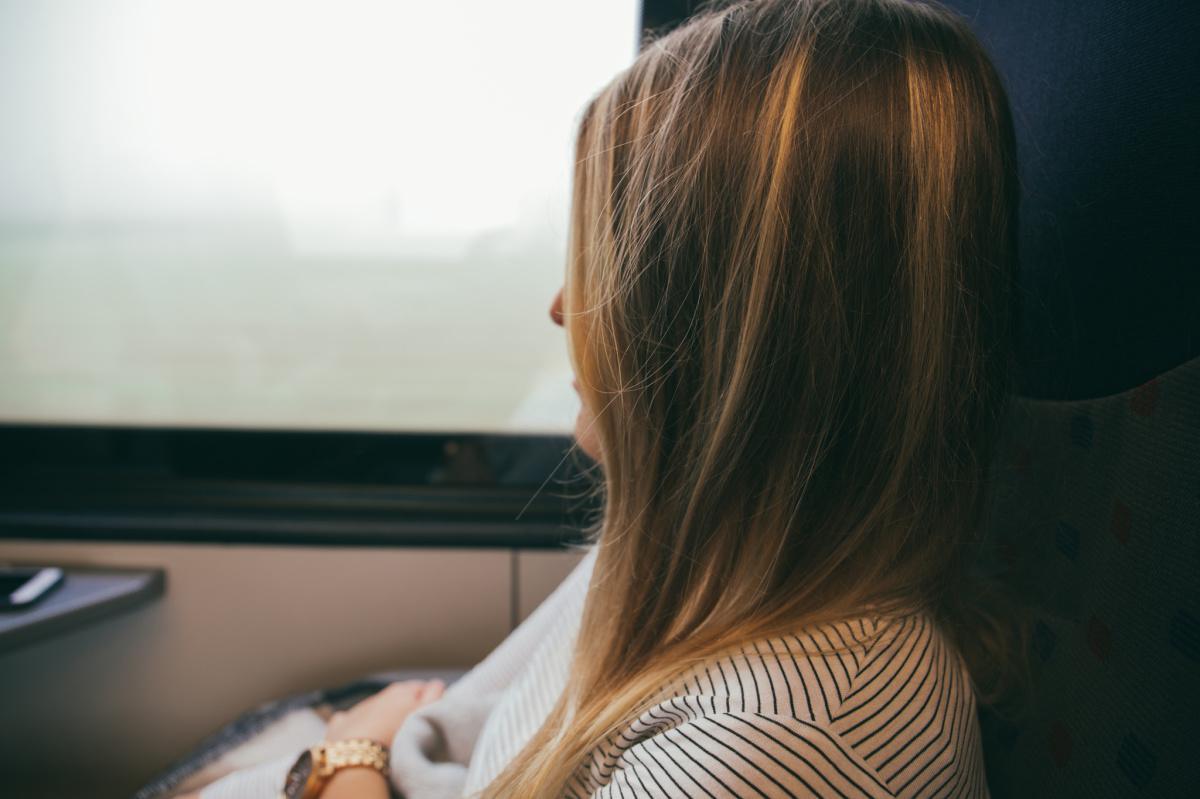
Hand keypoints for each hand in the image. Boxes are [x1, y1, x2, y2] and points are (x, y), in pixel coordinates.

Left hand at [324, 679, 444, 745]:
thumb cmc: (395, 735)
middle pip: (397, 696)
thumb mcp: (422, 714)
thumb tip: (437, 684)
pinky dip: (353, 723)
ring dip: (381, 715)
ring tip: (388, 734)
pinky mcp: (339, 725)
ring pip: (374, 707)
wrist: (357, 756)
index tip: (432, 712)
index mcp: (400, 691)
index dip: (428, 699)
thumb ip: (433, 696)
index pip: (420, 688)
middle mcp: (378, 696)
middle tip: (412, 724)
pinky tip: (357, 734)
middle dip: (404, 705)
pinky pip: (347, 719)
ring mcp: (357, 710)